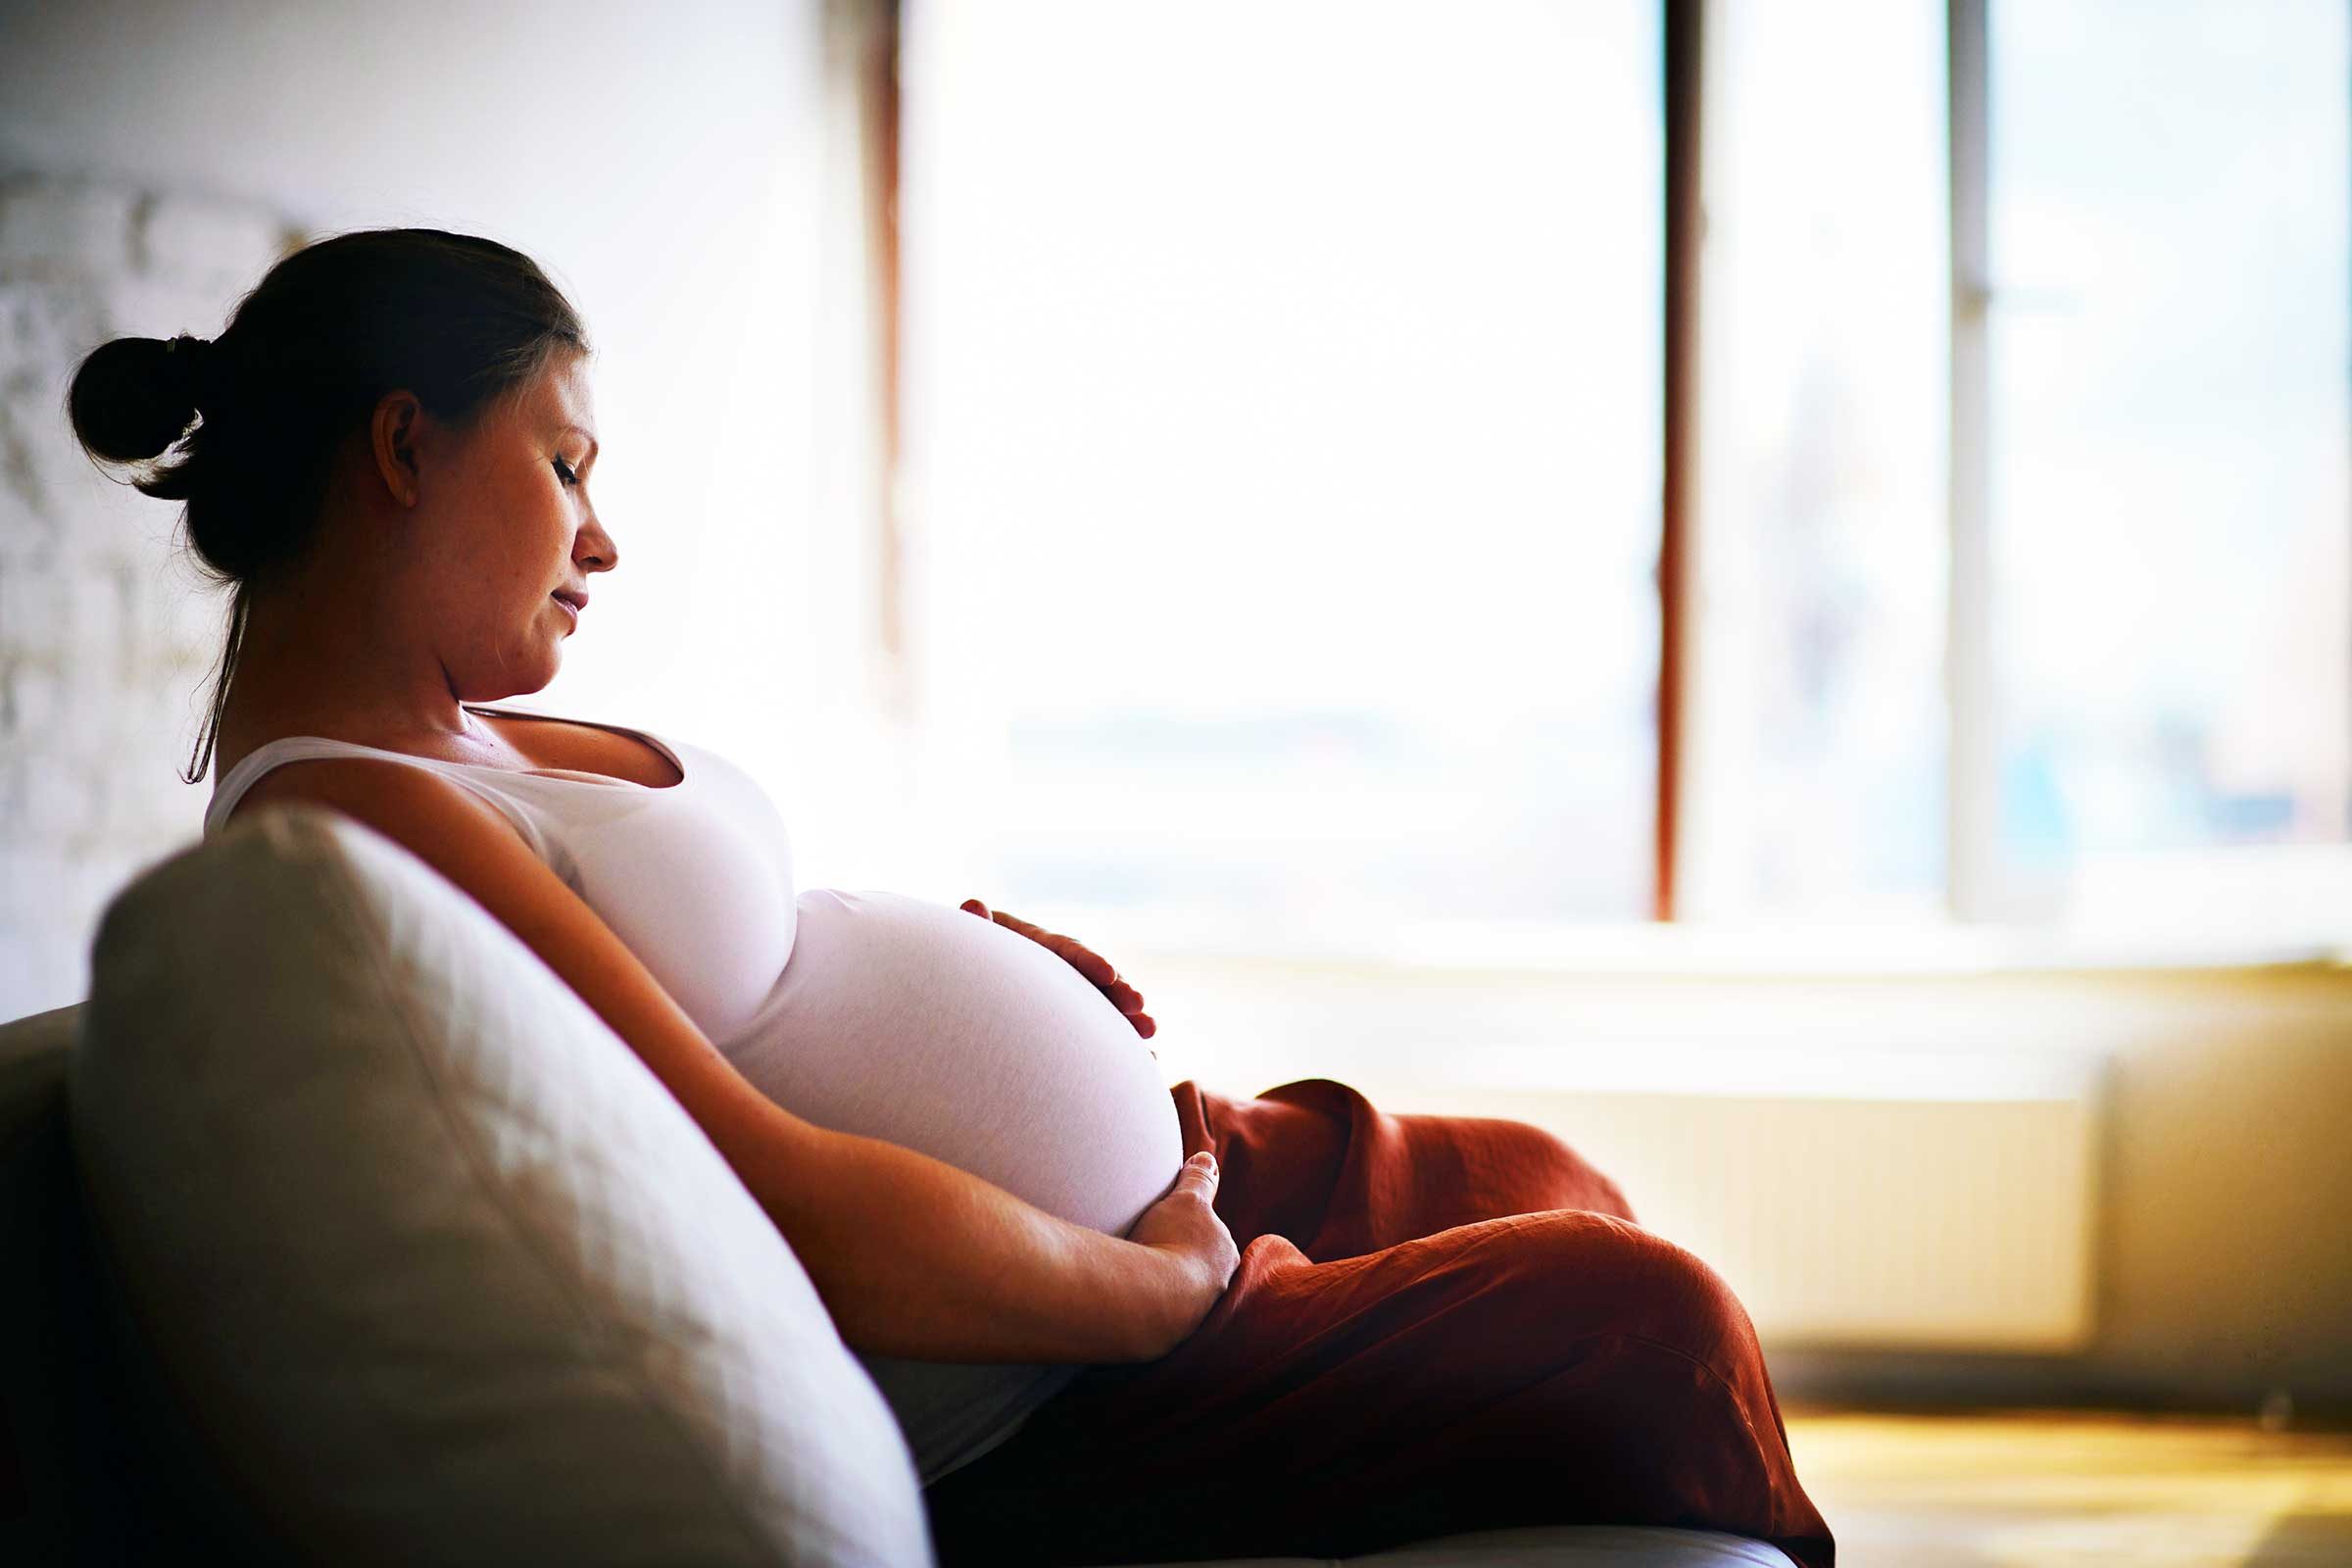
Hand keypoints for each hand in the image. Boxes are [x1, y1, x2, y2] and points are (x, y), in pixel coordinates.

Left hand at [961, 898, 1156, 1049]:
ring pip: (1105, 1007)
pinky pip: (1100, 1033)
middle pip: (1096, 980)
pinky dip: (1121, 1047)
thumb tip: (973, 904)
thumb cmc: (968, 956)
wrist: (972, 977)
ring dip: (1129, 1022)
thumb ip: (976, 926)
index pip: (1067, 951)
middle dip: (1121, 994)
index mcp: (1040, 944)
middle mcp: (1062, 968)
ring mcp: (1069, 994)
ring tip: (1151, 1040)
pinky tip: (1146, 1064)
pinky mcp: (1071, 1020)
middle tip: (1141, 1009)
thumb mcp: (971, 940)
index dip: (1090, 962)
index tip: (1110, 976)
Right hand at [1123, 1151, 1238, 1354]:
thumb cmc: (1172, 1242)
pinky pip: (1154, 1310)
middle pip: (1198, 1269)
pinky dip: (1142, 1300)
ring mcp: (1192, 1314)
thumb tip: (1207, 1158)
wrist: (1151, 1295)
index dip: (1192, 1231)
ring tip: (1132, 1272)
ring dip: (1159, 1282)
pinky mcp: (1163, 1332)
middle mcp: (1215, 1289)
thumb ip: (1198, 1180)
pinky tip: (1124, 1294)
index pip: (1213, 1240)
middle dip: (1179, 1260)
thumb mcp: (1187, 1200)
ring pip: (1177, 1291)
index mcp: (1224, 1256)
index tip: (1171, 1229)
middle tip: (1150, 1249)